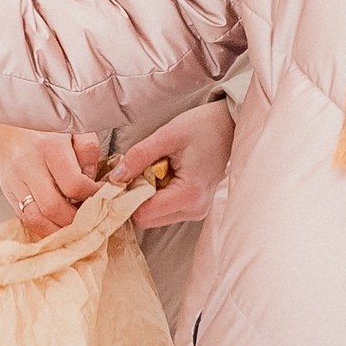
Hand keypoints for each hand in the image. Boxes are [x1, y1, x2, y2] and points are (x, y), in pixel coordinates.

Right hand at [0, 120, 101, 237]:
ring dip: (57, 229)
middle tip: (90, 217)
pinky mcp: (6, 189)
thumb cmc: (43, 123)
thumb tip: (92, 180)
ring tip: (73, 226)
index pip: (74, 185)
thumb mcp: (73, 127)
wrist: (6, 119)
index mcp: (49, 146)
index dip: (93, 196)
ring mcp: (14, 179)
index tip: (103, 196)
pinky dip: (42, 226)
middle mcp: (28, 165)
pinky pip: (23, 217)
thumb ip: (88, 151)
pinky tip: (55, 223)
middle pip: (53, 207)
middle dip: (76, 220)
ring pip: (35, 218)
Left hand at [112, 98, 235, 228]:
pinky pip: (164, 209)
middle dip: (133, 197)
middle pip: (146, 219)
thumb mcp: (167, 136)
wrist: (229, 126)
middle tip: (132, 170)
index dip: (124, 198)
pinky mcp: (194, 206)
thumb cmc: (203, 127)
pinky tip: (158, 174)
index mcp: (189, 195)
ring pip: (153, 216)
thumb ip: (139, 157)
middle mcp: (194, 210)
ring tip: (150, 168)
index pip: (143, 214)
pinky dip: (154, 195)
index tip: (115, 179)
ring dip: (143, 196)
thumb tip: (115, 177)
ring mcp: (196, 210)